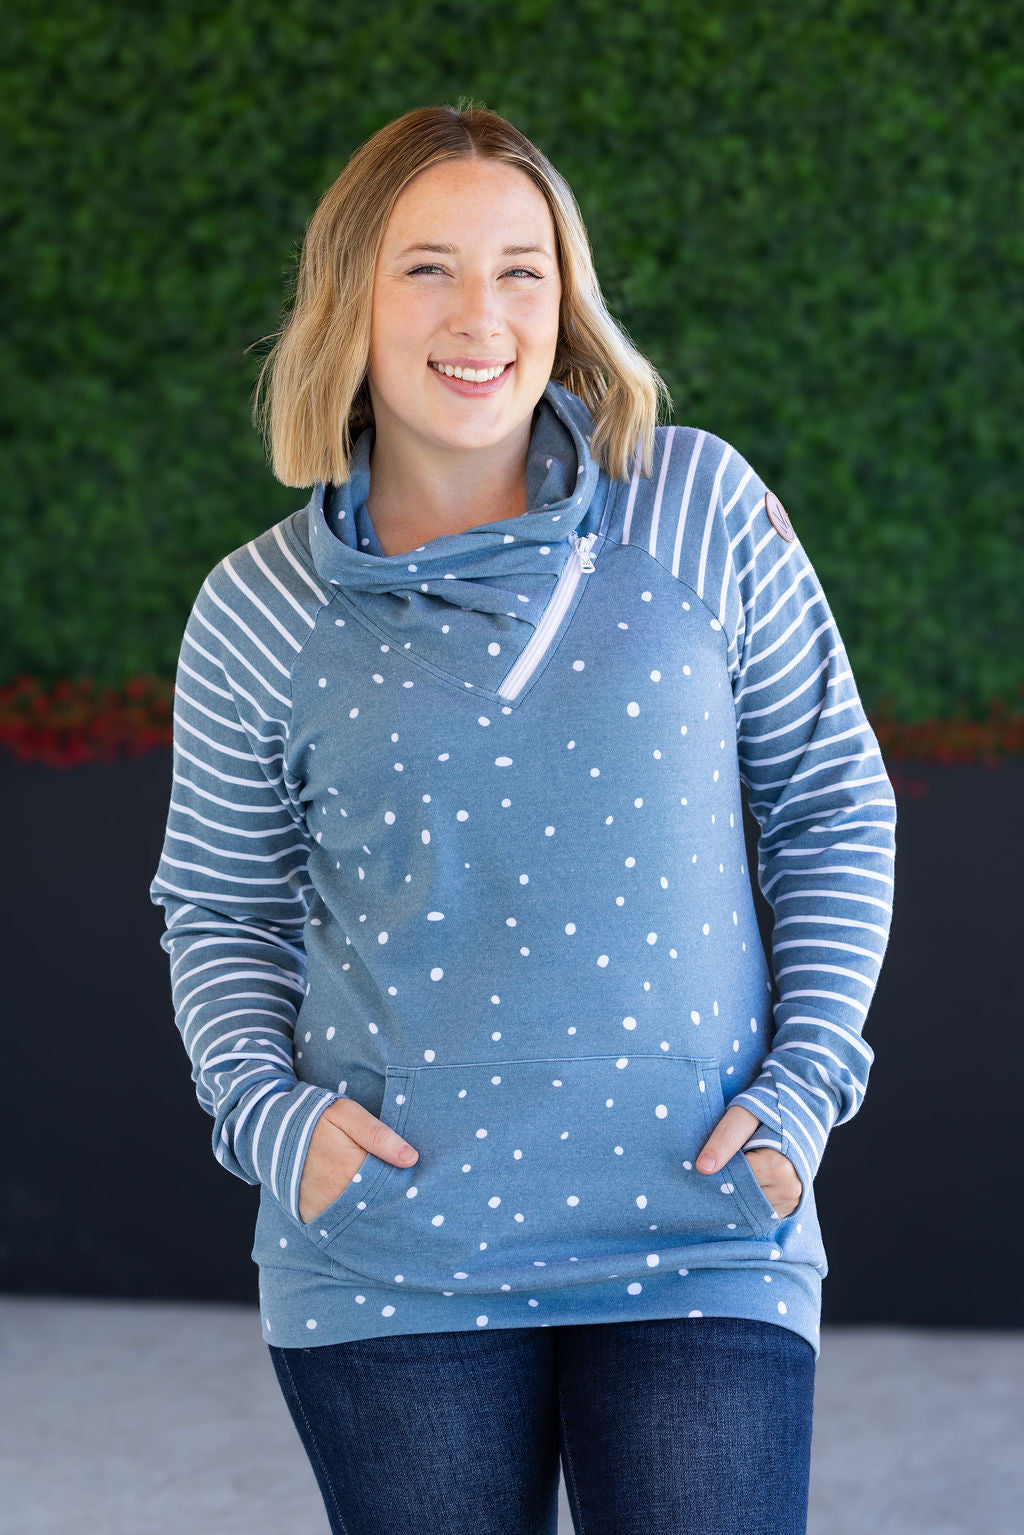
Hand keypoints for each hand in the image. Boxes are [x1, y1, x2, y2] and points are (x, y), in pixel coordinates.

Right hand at [298, 1097, 418, 1223]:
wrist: (269, 1130)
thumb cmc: (315, 1118)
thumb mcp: (347, 1114)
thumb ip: (379, 1135)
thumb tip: (411, 1158)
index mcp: (352, 1169)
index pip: (390, 1187)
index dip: (403, 1186)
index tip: (412, 1184)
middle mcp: (337, 1196)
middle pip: (375, 1207)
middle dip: (388, 1202)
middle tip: (400, 1198)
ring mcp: (321, 1210)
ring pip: (358, 1219)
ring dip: (369, 1212)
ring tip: (378, 1201)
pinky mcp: (309, 1217)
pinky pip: (336, 1225)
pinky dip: (348, 1219)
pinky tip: (357, 1208)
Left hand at [696, 1103, 802, 1218]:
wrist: (804, 1104)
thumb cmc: (772, 1104)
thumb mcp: (744, 1113)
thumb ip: (725, 1138)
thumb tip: (702, 1168)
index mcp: (779, 1169)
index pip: (732, 1179)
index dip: (720, 1164)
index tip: (716, 1150)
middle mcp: (789, 1191)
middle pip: (741, 1195)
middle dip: (729, 1177)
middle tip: (728, 1154)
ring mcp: (791, 1202)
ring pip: (749, 1204)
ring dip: (740, 1187)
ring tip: (744, 1160)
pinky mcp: (790, 1206)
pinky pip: (760, 1209)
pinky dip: (750, 1195)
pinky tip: (750, 1175)